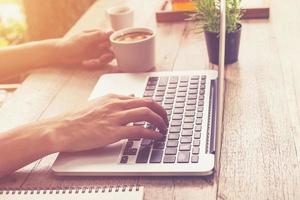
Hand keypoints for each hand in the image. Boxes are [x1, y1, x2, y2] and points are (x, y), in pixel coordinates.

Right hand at [49, 94, 167, 151]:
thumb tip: (130, 97)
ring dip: (159, 122)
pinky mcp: (112, 132)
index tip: (158, 112)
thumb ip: (114, 101)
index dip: (153, 106)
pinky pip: (138, 130)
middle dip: (161, 111)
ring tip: (164, 128)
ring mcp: (115, 117)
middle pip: (148, 103)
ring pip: (146, 114)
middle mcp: (116, 104)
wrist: (61, 128)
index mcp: (112, 97)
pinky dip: (151, 133)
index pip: (140, 98)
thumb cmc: (76, 118)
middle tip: (166, 119)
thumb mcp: (97, 104)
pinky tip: (155, 137)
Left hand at [56, 29, 113, 67]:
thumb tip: (111, 32)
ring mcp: (97, 49)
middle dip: (110, 54)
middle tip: (102, 58)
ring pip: (108, 55)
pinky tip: (88, 64)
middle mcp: (99, 41)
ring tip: (96, 62)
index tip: (111, 49)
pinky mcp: (94, 57)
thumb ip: (98, 35)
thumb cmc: (70, 44)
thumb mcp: (85, 38)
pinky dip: (97, 64)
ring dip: (104, 60)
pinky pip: (101, 61)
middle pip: (112, 48)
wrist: (60, 53)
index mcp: (98, 34)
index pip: (112, 37)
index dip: (114, 44)